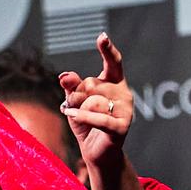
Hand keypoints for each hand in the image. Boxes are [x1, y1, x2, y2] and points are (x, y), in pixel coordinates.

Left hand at [59, 33, 134, 173]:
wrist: (95, 152)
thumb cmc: (86, 123)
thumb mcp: (74, 101)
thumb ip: (71, 86)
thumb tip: (65, 75)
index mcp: (115, 82)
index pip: (113, 62)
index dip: (107, 49)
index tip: (102, 37)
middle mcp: (124, 93)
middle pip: (91, 84)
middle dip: (76, 95)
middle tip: (72, 106)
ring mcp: (126, 110)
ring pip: (92, 101)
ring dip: (77, 109)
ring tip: (76, 116)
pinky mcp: (122, 127)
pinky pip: (98, 117)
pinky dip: (82, 117)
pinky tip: (70, 115)